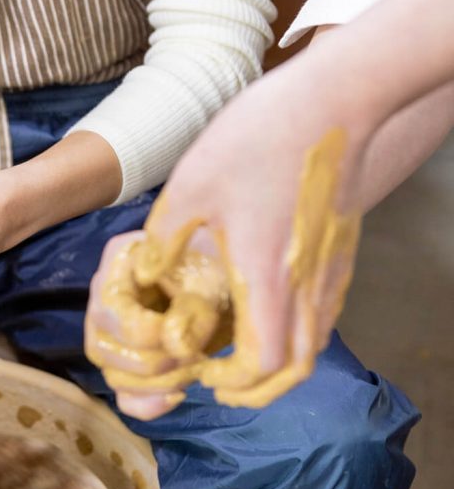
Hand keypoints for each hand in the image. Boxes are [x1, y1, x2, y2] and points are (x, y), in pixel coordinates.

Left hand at [88, 52, 377, 416]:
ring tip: (240, 354)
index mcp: (268, 275)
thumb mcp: (189, 188)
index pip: (265, 363)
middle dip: (259, 390)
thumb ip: (163, 241)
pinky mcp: (343, 249)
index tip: (205, 375)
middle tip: (222, 381)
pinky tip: (268, 312)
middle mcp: (308, 282)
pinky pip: (326, 312)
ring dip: (280, 363)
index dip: (234, 383)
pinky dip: (298, 331)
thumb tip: (144, 272)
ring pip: (317, 341)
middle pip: (299, 368)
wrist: (334, 98)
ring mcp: (333, 268)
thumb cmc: (258, 139)